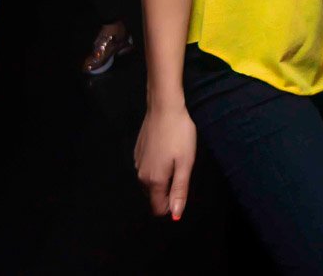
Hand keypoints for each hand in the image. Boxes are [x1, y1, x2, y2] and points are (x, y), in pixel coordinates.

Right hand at [134, 105, 196, 219]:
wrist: (164, 107)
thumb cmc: (180, 135)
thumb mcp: (186, 163)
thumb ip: (180, 190)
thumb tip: (175, 215)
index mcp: (154, 181)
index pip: (158, 208)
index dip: (172, 205)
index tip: (183, 190)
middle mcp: (141, 175)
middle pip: (153, 196)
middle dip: (167, 192)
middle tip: (182, 171)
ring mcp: (137, 163)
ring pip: (149, 182)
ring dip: (162, 178)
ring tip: (176, 160)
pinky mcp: (137, 151)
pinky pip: (146, 168)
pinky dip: (156, 166)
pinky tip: (166, 151)